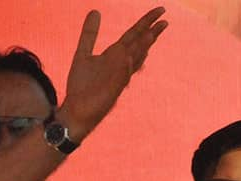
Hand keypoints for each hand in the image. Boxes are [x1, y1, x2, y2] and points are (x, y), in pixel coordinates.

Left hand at [59, 7, 167, 139]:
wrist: (76, 110)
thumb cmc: (81, 86)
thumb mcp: (82, 54)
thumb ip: (89, 34)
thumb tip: (95, 10)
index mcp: (114, 55)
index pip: (134, 35)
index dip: (146, 22)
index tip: (161, 10)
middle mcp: (120, 65)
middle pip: (138, 46)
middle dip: (150, 33)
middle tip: (164, 20)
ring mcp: (118, 77)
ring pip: (133, 60)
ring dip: (141, 48)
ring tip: (151, 34)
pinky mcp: (111, 90)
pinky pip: (120, 77)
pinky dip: (125, 68)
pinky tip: (127, 58)